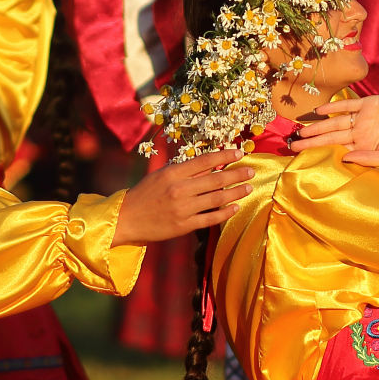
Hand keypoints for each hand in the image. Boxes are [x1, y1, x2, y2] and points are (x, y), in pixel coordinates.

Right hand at [114, 149, 252, 245]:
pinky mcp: (184, 226)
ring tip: (248, 188)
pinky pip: (210, 218)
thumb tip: (209, 164)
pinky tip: (236, 207)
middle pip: (216, 180)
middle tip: (251, 171)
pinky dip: (225, 212)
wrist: (127, 219)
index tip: (240, 153)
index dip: (225, 156)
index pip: (205, 161)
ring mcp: (183, 209)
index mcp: (173, 173)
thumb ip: (184, 170)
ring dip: (236, 192)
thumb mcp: (161, 175)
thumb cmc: (145, 194)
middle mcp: (180, 190)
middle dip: (237, 174)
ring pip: (217, 199)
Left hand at [290, 94, 378, 166]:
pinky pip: (347, 105)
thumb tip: (344, 159)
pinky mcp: (369, 103)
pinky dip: (333, 107)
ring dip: (317, 126)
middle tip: (291, 146)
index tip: (300, 157)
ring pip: (334, 122)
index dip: (318, 153)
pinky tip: (318, 111)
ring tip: (299, 131)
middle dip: (310, 141)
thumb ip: (368, 159)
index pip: (336, 150)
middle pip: (330, 137)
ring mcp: (363, 117)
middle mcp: (359, 132)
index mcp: (364, 147)